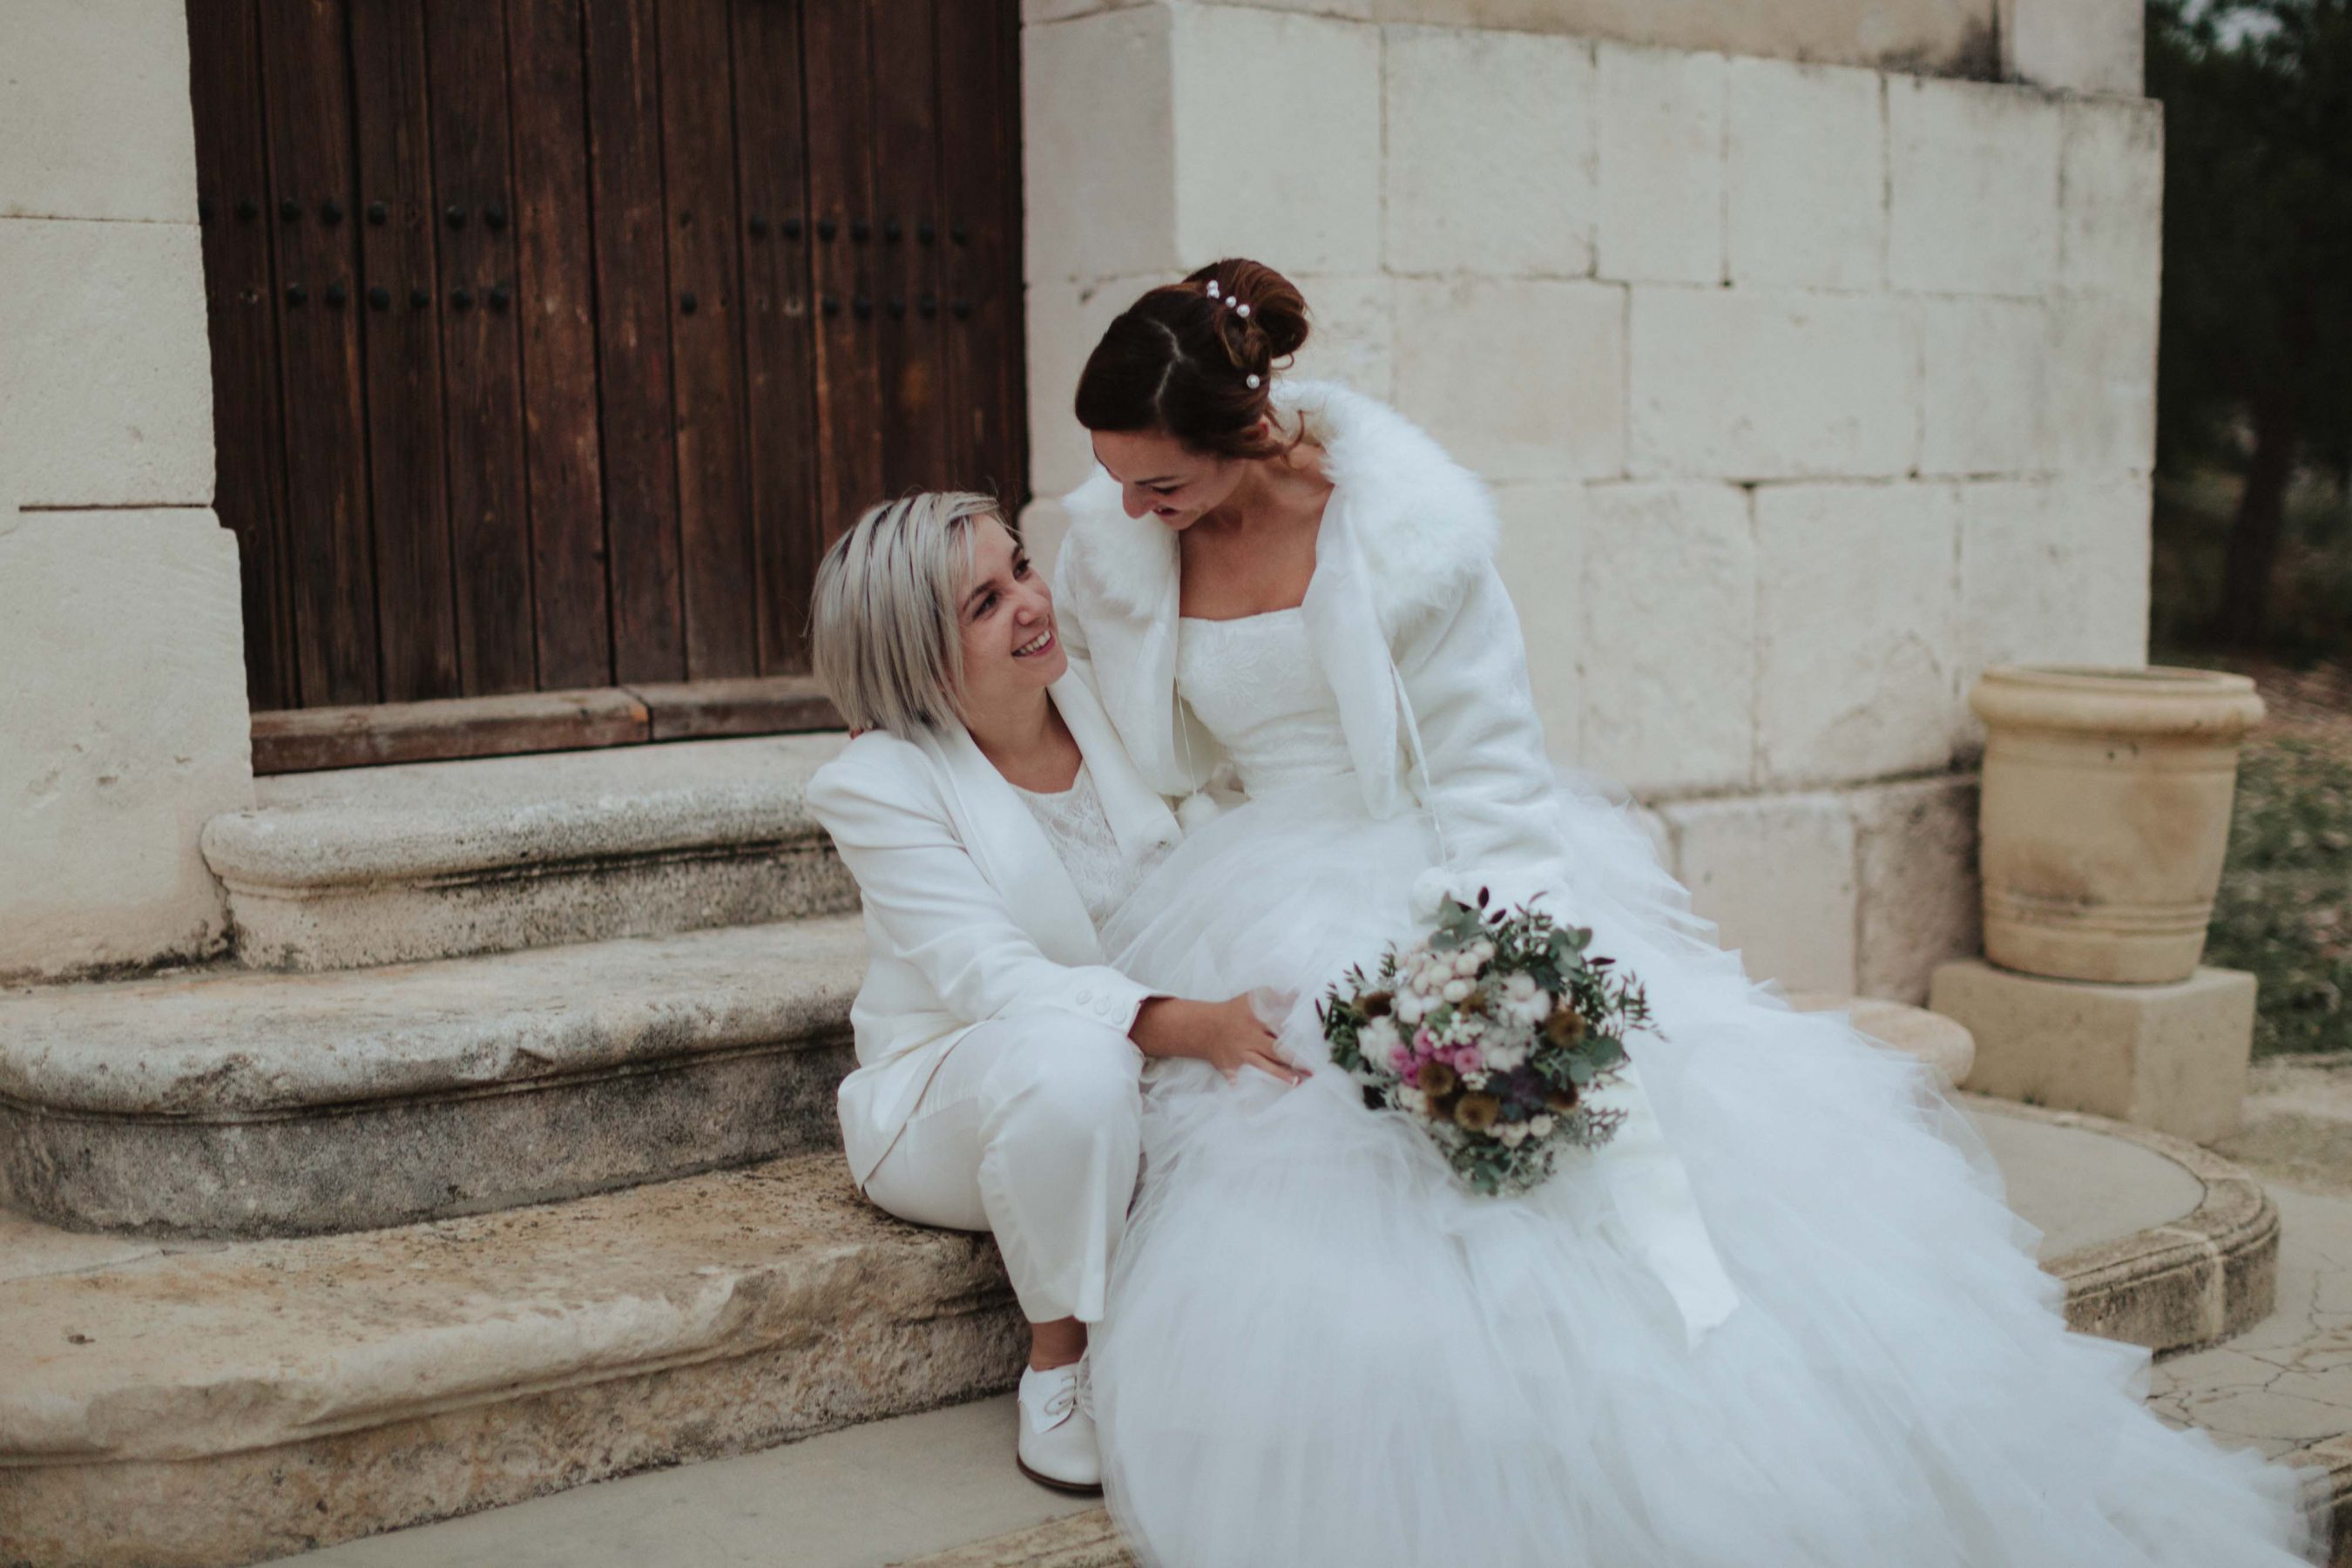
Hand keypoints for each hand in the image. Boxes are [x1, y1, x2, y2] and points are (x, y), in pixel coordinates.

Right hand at [1131, 996, 1304, 1085]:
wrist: (1203, 1027)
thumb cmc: (1234, 1011)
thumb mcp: (1253, 997)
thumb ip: (1276, 996)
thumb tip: (1299, 994)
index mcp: (1256, 1019)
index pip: (1280, 1026)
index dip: (1296, 1036)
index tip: (1313, 1043)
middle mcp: (1249, 1038)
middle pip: (1275, 1049)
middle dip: (1294, 1060)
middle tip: (1312, 1069)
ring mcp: (1240, 1055)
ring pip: (1263, 1067)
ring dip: (1280, 1075)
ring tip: (1297, 1082)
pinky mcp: (1230, 1068)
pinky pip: (1238, 1081)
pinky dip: (1244, 1091)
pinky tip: (1254, 1101)